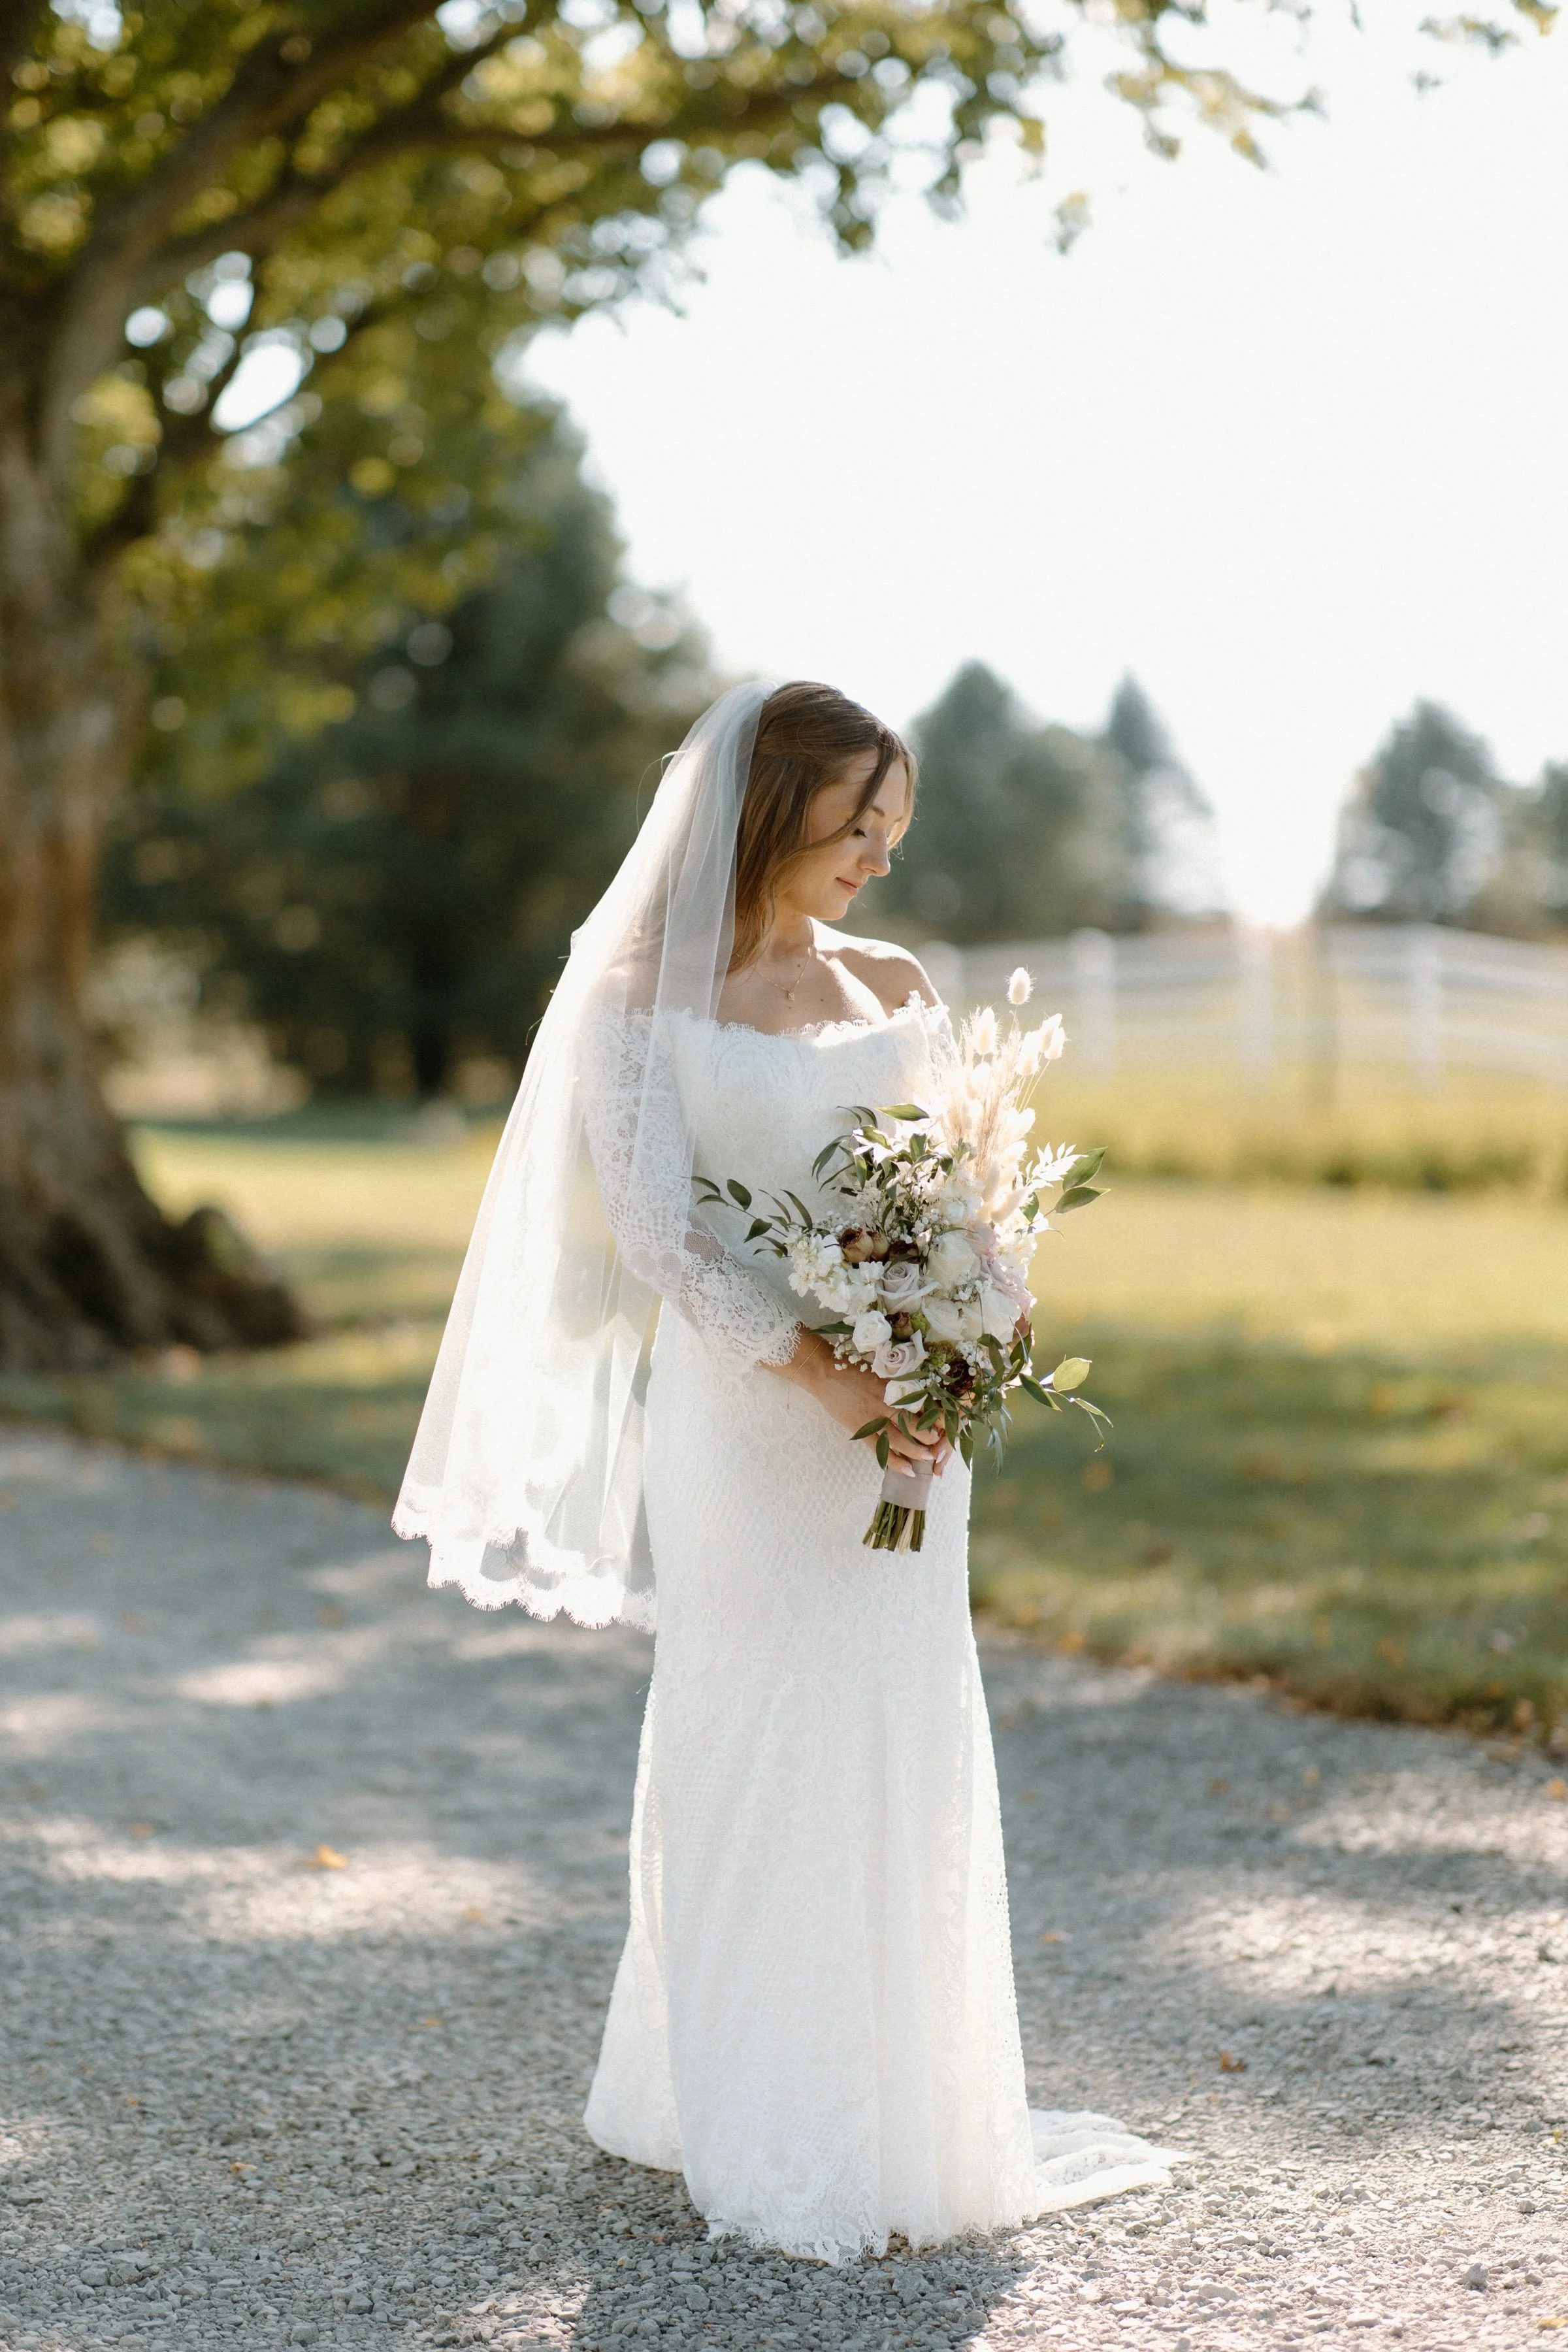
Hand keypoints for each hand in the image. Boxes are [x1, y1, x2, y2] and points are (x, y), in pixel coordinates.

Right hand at [767, 1330, 949, 1473]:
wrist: (826, 1373)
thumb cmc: (854, 1371)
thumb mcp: (881, 1375)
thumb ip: (897, 1387)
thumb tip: (918, 1399)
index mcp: (895, 1388)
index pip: (924, 1404)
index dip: (937, 1416)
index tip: (948, 1424)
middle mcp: (887, 1403)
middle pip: (916, 1424)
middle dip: (931, 1437)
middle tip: (941, 1445)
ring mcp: (873, 1417)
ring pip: (901, 1439)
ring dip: (916, 1451)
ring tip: (928, 1460)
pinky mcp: (861, 1428)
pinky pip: (880, 1449)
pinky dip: (893, 1460)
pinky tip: (905, 1469)